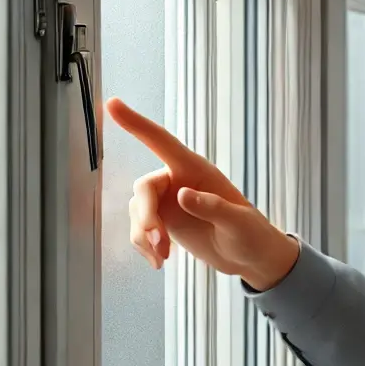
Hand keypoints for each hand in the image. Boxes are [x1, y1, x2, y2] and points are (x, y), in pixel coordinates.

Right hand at [105, 97, 299, 290]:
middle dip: (145, 215)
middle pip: (144, 188)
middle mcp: (177, 180)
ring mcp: (168, 202)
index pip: (161, 142)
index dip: (136, 123)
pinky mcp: (164, 222)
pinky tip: (159, 262)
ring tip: (162, 258)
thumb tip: (181, 194)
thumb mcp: (239, 223)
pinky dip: (143, 247)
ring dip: (143, 236)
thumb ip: (213, 207)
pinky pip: (140, 230)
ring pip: (138, 211)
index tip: (112, 103)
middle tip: (156, 241)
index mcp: (196, 170)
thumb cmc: (252, 235)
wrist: (251, 258)